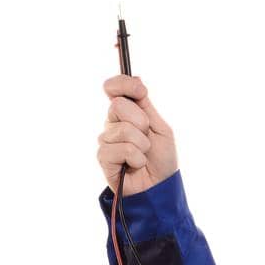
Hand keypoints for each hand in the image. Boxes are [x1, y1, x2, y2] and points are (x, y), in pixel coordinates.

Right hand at [98, 74, 179, 196]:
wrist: (159, 186)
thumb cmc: (161, 158)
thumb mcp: (160, 127)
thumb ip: (146, 105)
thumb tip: (136, 78)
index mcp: (126, 112)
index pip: (113, 87)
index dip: (123, 84)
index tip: (141, 90)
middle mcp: (112, 123)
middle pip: (117, 105)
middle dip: (140, 121)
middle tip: (147, 136)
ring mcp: (106, 140)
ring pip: (123, 130)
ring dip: (142, 144)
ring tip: (143, 155)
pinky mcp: (103, 157)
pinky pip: (122, 149)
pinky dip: (136, 158)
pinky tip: (134, 166)